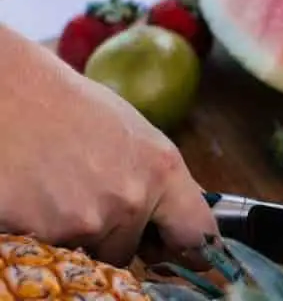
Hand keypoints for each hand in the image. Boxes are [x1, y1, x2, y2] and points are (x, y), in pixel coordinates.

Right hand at [0, 25, 217, 264]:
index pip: (197, 231)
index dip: (191, 247)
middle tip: (90, 195)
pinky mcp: (46, 236)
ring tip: (61, 189)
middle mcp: (132, 199)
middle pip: (131, 249)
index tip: (187, 254)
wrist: (15, 97)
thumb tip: (177, 218)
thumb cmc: (74, 108)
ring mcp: (88, 221)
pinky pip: (56, 251)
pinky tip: (40, 197)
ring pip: (92, 253)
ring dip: (79, 235)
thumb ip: (158, 180)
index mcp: (162, 168)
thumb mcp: (134, 135)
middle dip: (115, 234)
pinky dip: (47, 234)